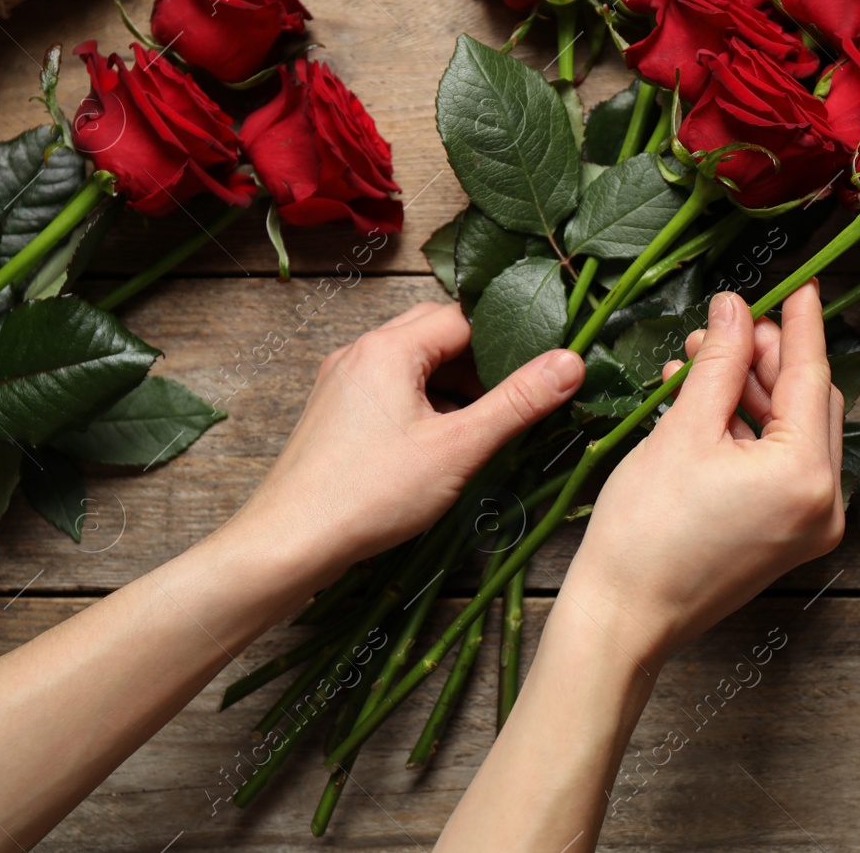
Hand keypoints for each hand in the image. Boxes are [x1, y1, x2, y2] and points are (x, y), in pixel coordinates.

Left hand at [238, 300, 584, 575]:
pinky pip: (391, 387)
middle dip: (480, 359)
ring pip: (413, 362)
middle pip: (436, 332)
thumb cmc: (370, 494)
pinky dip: (424, 402)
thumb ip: (517, 402)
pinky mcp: (335, 412)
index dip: (507, 339)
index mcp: (388, 348)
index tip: (541, 368)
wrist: (289, 543)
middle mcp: (360, 352)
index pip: (463, 317)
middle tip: (516, 395)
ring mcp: (342, 382)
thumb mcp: (458, 447)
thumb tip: (571, 361)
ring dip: (453, 384)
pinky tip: (441, 441)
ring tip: (483, 424)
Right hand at [563, 282, 844, 668]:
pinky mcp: (784, 537)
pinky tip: (702, 403)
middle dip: (765, 359)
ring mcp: (807, 525)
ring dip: (750, 392)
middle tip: (724, 326)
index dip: (800, 324)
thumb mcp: (684, 430)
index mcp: (808, 476)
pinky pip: (778, 465)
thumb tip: (734, 309)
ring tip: (697, 360)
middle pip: (808, 404)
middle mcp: (824, 503)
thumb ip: (719, 363)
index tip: (799, 284)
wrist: (622, 618)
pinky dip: (746, 431)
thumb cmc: (646, 533)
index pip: (812, 377)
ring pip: (791, 433)